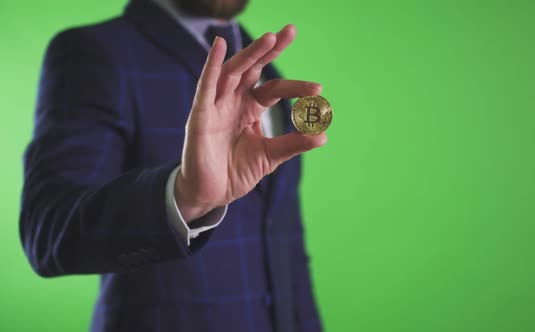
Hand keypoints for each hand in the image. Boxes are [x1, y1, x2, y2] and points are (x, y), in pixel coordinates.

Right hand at [175, 24, 326, 220]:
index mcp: (250, 109)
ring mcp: (215, 106)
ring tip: (270, 38)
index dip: (295, 87)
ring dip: (250, 53)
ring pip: (233, 71)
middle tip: (290, 31)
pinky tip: (220, 46)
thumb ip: (292, 144)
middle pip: (253, 69)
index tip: (318, 90)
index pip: (274, 89)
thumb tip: (322, 135)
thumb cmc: (236, 172)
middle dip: (270, 50)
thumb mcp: (270, 157)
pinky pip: (205, 86)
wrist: (211, 194)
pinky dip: (211, 65)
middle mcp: (233, 101)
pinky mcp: (200, 115)